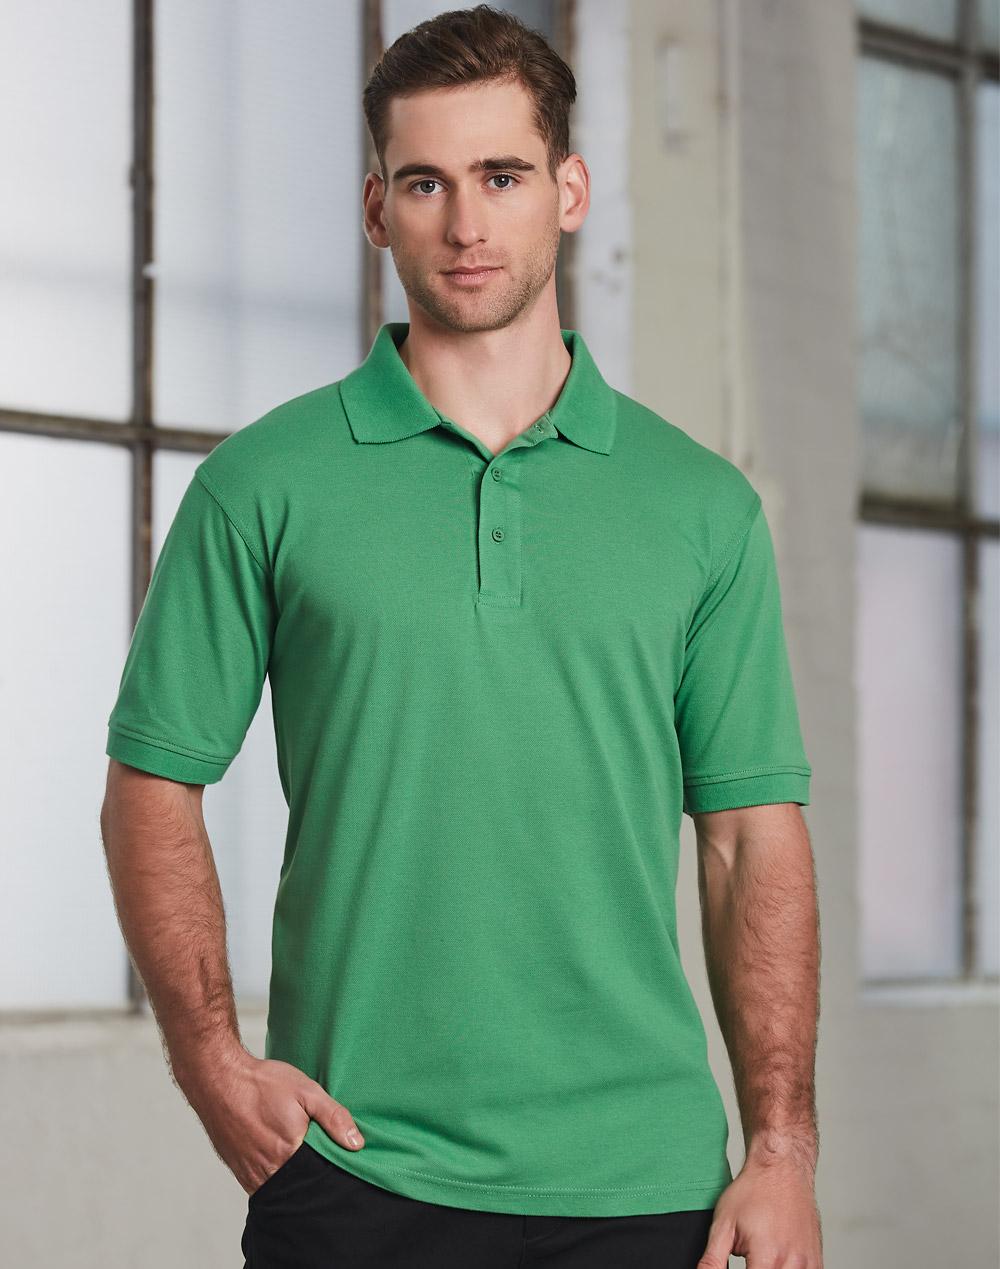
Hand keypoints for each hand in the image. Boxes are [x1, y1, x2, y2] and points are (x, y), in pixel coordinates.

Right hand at [177, 1046, 366, 1194]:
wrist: (219, 1079)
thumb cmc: (262, 1083)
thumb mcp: (306, 1091)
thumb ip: (333, 1117)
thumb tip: (357, 1144)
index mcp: (289, 1154)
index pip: (319, 1176)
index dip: (330, 1168)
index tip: (334, 1155)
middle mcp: (268, 1171)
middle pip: (300, 1185)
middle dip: (311, 1174)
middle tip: (314, 1151)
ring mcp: (250, 1174)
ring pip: (281, 1188)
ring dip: (292, 1176)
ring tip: (296, 1152)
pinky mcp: (238, 1171)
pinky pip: (262, 1185)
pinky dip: (274, 1177)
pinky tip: (278, 1156)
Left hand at [697, 1156, 822, 1267]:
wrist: (781, 1169)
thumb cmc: (754, 1191)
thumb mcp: (723, 1224)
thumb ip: (713, 1260)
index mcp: (766, 1258)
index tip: (739, 1264)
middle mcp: (791, 1264)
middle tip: (748, 1258)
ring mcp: (808, 1264)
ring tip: (761, 1258)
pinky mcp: (816, 1261)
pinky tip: (776, 1262)